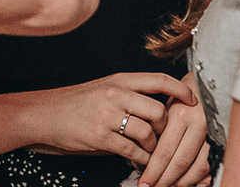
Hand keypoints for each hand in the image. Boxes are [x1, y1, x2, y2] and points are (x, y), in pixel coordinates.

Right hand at [25, 73, 196, 165]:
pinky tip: (140, 160)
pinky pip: (132, 150)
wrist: (46, 113)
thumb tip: (159, 107)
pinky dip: (141, 159)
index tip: (193, 100)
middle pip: (158, 111)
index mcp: (120, 80)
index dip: (180, 90)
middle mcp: (116, 95)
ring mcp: (108, 116)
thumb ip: (130, 94)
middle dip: (164, 128)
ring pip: (147, 133)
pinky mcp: (101, 137)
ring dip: (152, 146)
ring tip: (148, 150)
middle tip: (160, 136)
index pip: (159, 80)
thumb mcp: (105, 87)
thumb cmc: (77, 102)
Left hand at [139, 83, 209, 186]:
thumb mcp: (167, 105)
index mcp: (180, 114)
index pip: (164, 150)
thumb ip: (159, 130)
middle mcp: (197, 123)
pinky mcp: (220, 137)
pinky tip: (188, 183)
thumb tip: (147, 158)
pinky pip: (209, 163)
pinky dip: (198, 177)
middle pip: (179, 161)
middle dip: (164, 180)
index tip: (144, 181)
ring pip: (196, 166)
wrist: (207, 79)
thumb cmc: (182, 92)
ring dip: (181, 182)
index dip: (153, 170)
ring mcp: (211, 131)